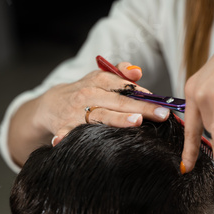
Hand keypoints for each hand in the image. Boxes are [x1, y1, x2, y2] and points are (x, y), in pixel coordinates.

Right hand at [39, 62, 169, 144]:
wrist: (52, 104)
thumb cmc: (85, 92)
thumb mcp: (101, 77)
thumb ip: (121, 73)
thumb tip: (137, 72)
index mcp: (99, 81)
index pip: (125, 86)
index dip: (144, 94)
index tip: (162, 102)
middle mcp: (89, 95)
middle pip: (119, 102)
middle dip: (142, 108)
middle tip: (161, 114)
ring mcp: (77, 112)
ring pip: (101, 116)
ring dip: (118, 119)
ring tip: (136, 121)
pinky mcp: (65, 127)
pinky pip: (67, 133)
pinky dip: (64, 137)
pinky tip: (64, 141)